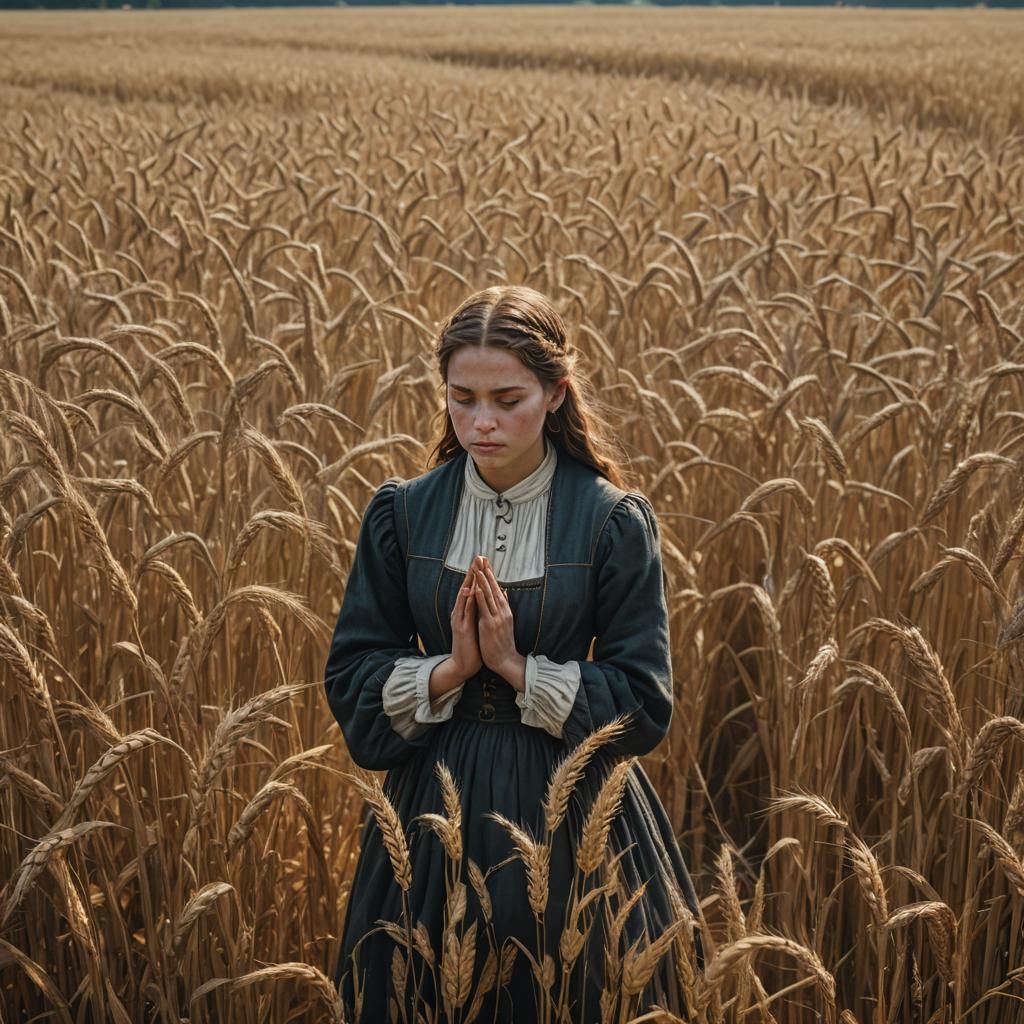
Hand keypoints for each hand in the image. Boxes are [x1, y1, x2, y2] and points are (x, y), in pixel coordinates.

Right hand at [449, 565, 482, 680]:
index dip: (478, 574)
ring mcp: (460, 619)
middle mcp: (461, 612)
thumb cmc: (471, 644)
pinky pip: (464, 612)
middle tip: (478, 556)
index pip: (473, 588)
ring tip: (473, 568)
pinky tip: (469, 590)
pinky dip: (467, 600)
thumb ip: (478, 610)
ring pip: (464, 597)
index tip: (484, 560)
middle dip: (473, 572)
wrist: (463, 663)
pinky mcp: (461, 628)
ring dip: (468, 582)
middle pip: (467, 588)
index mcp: (466, 610)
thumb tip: (483, 597)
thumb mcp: (476, 623)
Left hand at [472, 556, 523, 684]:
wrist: (505, 660)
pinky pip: (485, 609)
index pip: (497, 587)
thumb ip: (503, 605)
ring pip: (489, 595)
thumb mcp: (505, 621)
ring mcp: (497, 617)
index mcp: (504, 609)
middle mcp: (502, 611)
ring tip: (477, 567)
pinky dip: (481, 597)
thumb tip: (504, 591)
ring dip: (483, 580)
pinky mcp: (490, 625)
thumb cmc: (503, 642)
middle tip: (481, 557)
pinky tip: (477, 588)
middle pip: (494, 587)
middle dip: (486, 572)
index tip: (485, 561)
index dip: (490, 574)